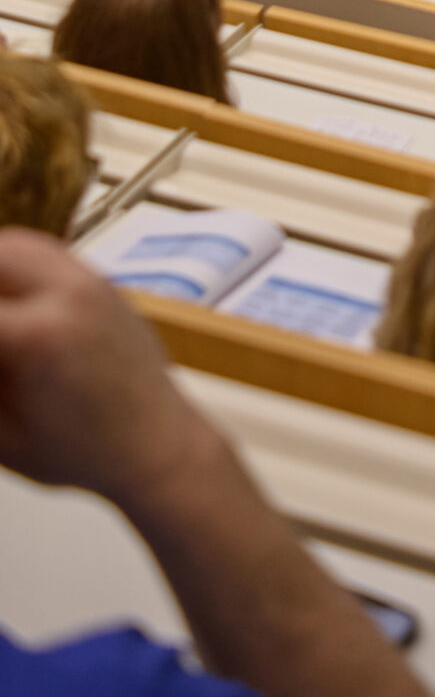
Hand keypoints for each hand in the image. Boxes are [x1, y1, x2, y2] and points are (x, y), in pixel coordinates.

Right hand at [0, 230, 215, 507]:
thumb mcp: (1, 436)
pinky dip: (16, 265)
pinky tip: (7, 301)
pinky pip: (48, 252)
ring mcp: (92, 282)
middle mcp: (69, 294)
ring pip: (17, 242)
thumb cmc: (88, 453)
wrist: (157, 447)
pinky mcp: (104, 283)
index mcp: (36, 335)